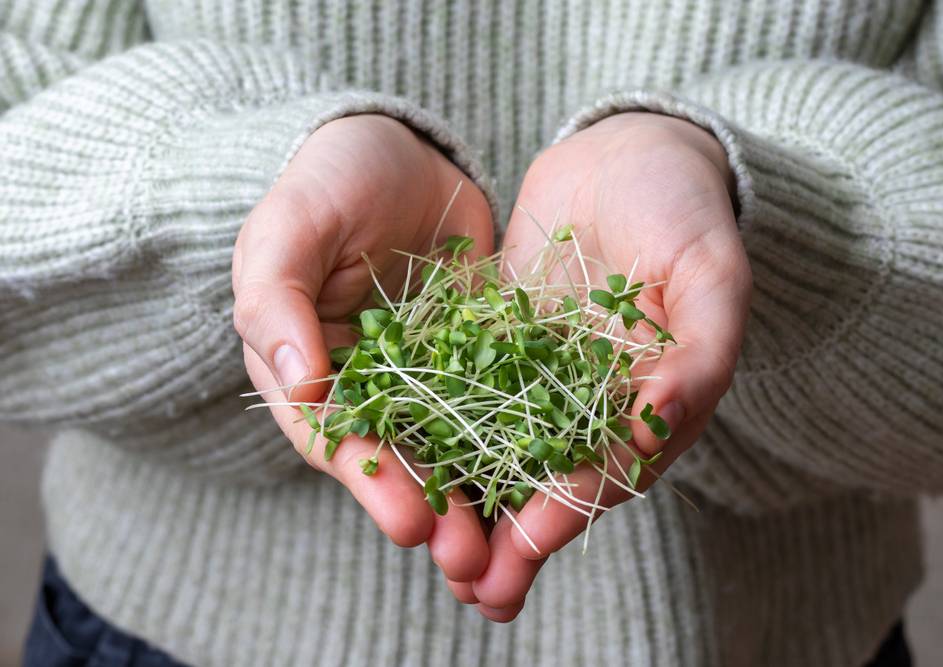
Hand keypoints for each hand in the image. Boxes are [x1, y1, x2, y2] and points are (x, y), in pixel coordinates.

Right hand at [233, 114, 493, 584]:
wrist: (401, 150)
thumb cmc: (329, 181)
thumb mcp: (289, 228)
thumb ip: (277, 300)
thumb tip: (299, 383)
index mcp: (307, 371)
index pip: (334, 439)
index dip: (371, 483)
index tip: (411, 522)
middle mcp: (366, 388)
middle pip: (396, 460)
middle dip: (433, 512)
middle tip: (471, 559)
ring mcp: (425, 377)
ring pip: (450, 447)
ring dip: (477, 498)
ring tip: (512, 549)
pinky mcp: (479, 357)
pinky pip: (500, 405)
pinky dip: (519, 444)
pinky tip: (549, 476)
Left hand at [463, 112, 751, 620]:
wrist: (627, 151)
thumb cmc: (683, 207)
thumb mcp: (710, 271)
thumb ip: (702, 349)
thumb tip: (658, 421)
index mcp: (652, 400)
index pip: (611, 468)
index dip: (571, 507)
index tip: (527, 543)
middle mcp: (595, 400)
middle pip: (552, 478)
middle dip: (514, 533)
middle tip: (472, 585)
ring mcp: (545, 373)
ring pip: (506, 449)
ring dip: (475, 502)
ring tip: (433, 550)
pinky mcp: (501, 341)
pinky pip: (468, 391)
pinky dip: (442, 431)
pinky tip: (405, 461)